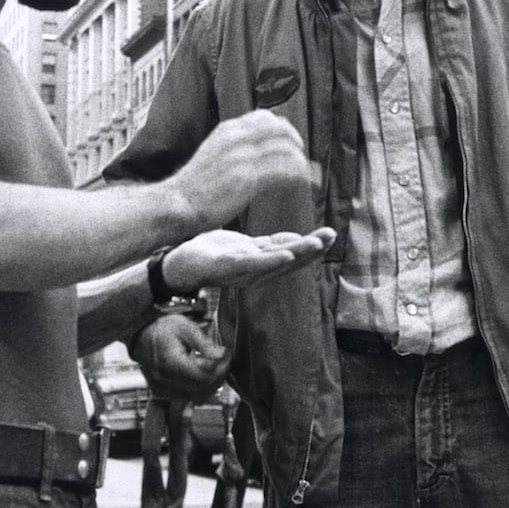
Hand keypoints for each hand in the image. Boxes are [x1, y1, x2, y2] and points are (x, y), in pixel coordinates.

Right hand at [131, 314, 230, 400]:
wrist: (140, 334)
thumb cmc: (163, 328)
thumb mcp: (185, 327)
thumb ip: (204, 343)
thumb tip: (221, 355)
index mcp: (170, 362)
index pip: (205, 376)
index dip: (221, 368)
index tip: (226, 355)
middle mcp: (163, 379)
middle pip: (203, 389)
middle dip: (219, 376)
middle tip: (224, 360)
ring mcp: (161, 388)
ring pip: (197, 396)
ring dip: (211, 384)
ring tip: (214, 366)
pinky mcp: (161, 392)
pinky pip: (188, 397)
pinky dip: (199, 388)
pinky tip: (202, 373)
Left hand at [163, 227, 335, 291]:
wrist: (177, 265)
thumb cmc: (211, 255)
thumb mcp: (245, 247)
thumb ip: (269, 245)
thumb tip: (296, 238)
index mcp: (260, 264)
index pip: (291, 254)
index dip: (312, 247)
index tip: (330, 236)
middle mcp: (255, 271)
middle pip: (289, 261)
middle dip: (312, 250)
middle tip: (331, 237)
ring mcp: (241, 271)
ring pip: (275, 263)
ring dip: (298, 254)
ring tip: (316, 245)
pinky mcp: (226, 267)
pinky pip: (252, 265)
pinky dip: (271, 261)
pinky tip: (286, 255)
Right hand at [169, 111, 315, 229]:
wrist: (177, 203)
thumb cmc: (194, 188)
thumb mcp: (212, 156)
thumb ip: (232, 149)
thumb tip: (250, 153)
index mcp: (228, 130)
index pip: (265, 118)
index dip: (283, 130)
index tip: (291, 146)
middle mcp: (237, 138)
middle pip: (281, 129)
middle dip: (297, 143)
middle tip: (303, 161)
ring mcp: (243, 156)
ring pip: (287, 149)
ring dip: (303, 163)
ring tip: (310, 177)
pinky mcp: (249, 178)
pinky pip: (286, 170)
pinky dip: (302, 176)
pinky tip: (307, 185)